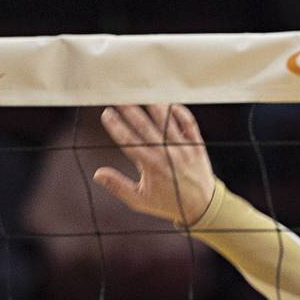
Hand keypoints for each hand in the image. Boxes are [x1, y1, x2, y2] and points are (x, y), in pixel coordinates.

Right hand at [92, 104, 216, 225]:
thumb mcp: (139, 200)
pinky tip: (169, 103)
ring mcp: (183, 147)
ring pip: (166, 120)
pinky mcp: (196, 144)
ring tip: (142, 93)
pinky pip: (189, 123)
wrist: (201, 206)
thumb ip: (117, 186)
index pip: (128, 141)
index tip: (106, 113)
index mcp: (150, 165)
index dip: (116, 126)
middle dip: (130, 110)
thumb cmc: (167, 202)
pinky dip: (179, 111)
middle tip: (119, 97)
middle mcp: (166, 153)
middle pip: (144, 126)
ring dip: (153, 105)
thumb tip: (98, 174)